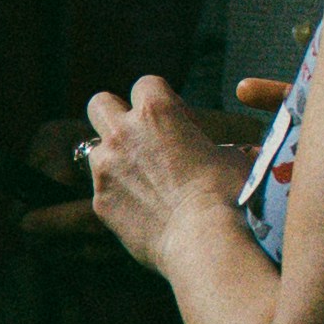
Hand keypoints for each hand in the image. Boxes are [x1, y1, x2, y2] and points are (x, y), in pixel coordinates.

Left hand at [20, 77, 276, 238]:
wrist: (204, 240)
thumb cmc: (227, 193)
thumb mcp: (229, 154)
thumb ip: (206, 143)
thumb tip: (211, 152)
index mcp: (157, 111)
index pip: (146, 84)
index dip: (162, 101)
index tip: (178, 122)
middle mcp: (123, 133)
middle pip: (100, 104)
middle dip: (115, 115)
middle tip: (139, 138)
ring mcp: (105, 168)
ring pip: (94, 149)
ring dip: (113, 157)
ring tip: (142, 180)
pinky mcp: (100, 201)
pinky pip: (103, 189)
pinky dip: (118, 195)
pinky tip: (143, 211)